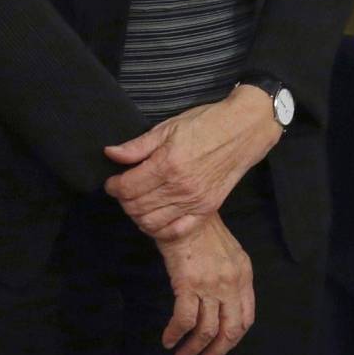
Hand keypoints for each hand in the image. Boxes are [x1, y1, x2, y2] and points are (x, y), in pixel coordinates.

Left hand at [105, 86, 282, 238]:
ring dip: (138, 216)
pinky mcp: (206, 209)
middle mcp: (179, 188)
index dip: (113, 186)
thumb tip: (111, 154)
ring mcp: (194, 202)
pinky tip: (156, 218)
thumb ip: (138, 146)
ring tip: (138, 203)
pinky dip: (160, 230)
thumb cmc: (206, 124)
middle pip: (136, 207)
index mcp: (166, 164)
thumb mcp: (168, 127)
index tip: (112, 181)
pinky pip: (176, 231)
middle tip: (124, 191)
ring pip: (152, 222)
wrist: (242, 130)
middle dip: (124, 200)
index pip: (127, 187)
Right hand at [154, 212, 254, 354]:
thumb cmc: (202, 229)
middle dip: (215, 354)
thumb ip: (231, 277)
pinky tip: (168, 339)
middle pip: (230, 332)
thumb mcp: (228, 252)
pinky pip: (185, 320)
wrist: (184, 210)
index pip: (246, 318)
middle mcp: (231, 283)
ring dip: (193, 350)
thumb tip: (222, 305)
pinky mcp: (189, 283)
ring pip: (207, 331)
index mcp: (244, 275)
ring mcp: (211, 284)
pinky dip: (176, 334)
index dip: (232, 340)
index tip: (219, 349)